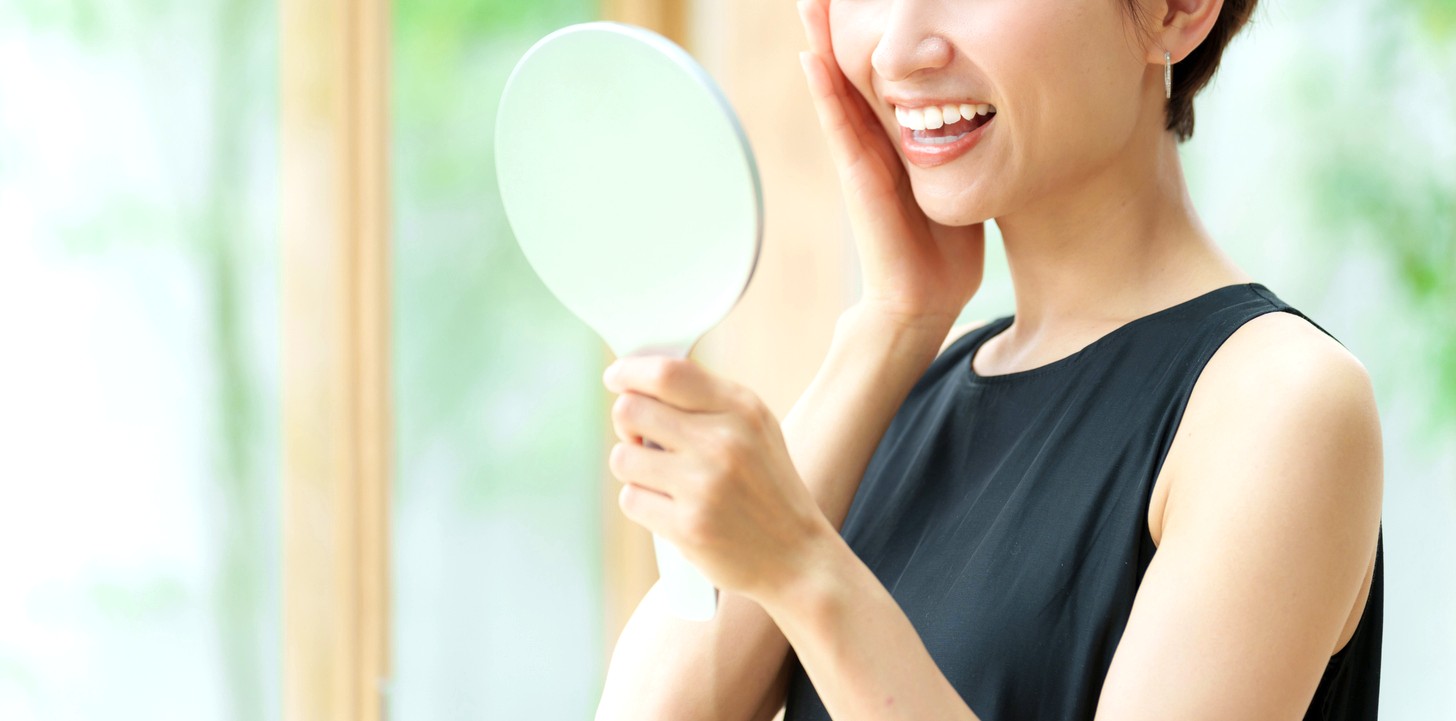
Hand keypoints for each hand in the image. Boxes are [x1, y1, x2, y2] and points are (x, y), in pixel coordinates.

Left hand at [602, 354, 835, 603]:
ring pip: (623, 457)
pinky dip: (643, 504)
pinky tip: (671, 508)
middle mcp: (722, 442)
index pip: (667, 373)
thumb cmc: (767, 487)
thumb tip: (639, 379)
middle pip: (631, 410)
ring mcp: (704, 485)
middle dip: (627, 423)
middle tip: (641, 437)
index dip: (629, 372)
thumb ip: (706, 399)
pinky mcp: (687, 526)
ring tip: (662, 478)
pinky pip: (631, 499)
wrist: (797, 556)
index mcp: (741, 409)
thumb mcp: (755, 429)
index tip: (616, 379)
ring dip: (633, 467)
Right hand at [796, 0, 986, 327]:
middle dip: (836, 28)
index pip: (880, 77)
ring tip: (808, 3)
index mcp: (897, 142)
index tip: (863, 3)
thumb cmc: (943, 249)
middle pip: (849, 72)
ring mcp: (861, 159)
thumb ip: (960, 155)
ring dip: (820, 44)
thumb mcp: (958, 185)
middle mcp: (873, 144)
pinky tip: (811, 58)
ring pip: (835, 89)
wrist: (924, 300)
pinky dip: (824, 91)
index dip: (872, 40)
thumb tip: (988, 129)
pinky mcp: (859, 178)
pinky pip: (839, 126)